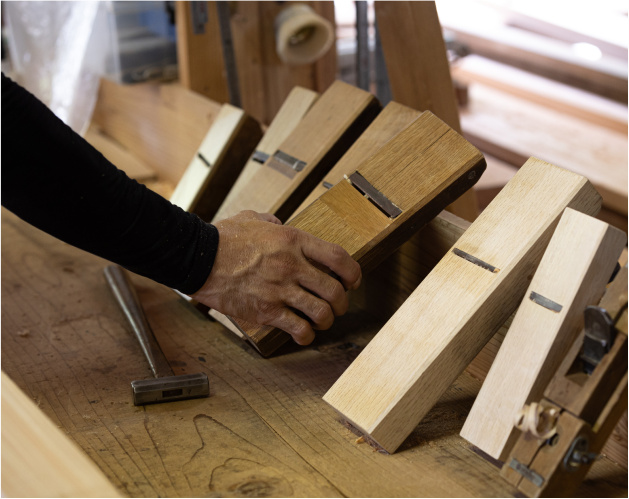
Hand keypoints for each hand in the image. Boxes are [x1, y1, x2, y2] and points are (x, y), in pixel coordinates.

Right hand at [191, 211, 361, 344]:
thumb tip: (280, 225)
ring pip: (321, 312)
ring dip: (326, 320)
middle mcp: (292, 266)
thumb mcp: (252, 218)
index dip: (353, 272)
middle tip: (337, 306)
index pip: (338, 257)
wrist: (198, 258)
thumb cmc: (223, 238)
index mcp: (292, 241)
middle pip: (334, 290)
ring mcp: (280, 290)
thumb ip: (272, 222)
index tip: (354, 280)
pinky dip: (306, 335)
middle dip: (342, 302)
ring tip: (320, 321)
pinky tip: (303, 334)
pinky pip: (297, 328)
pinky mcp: (266, 311)